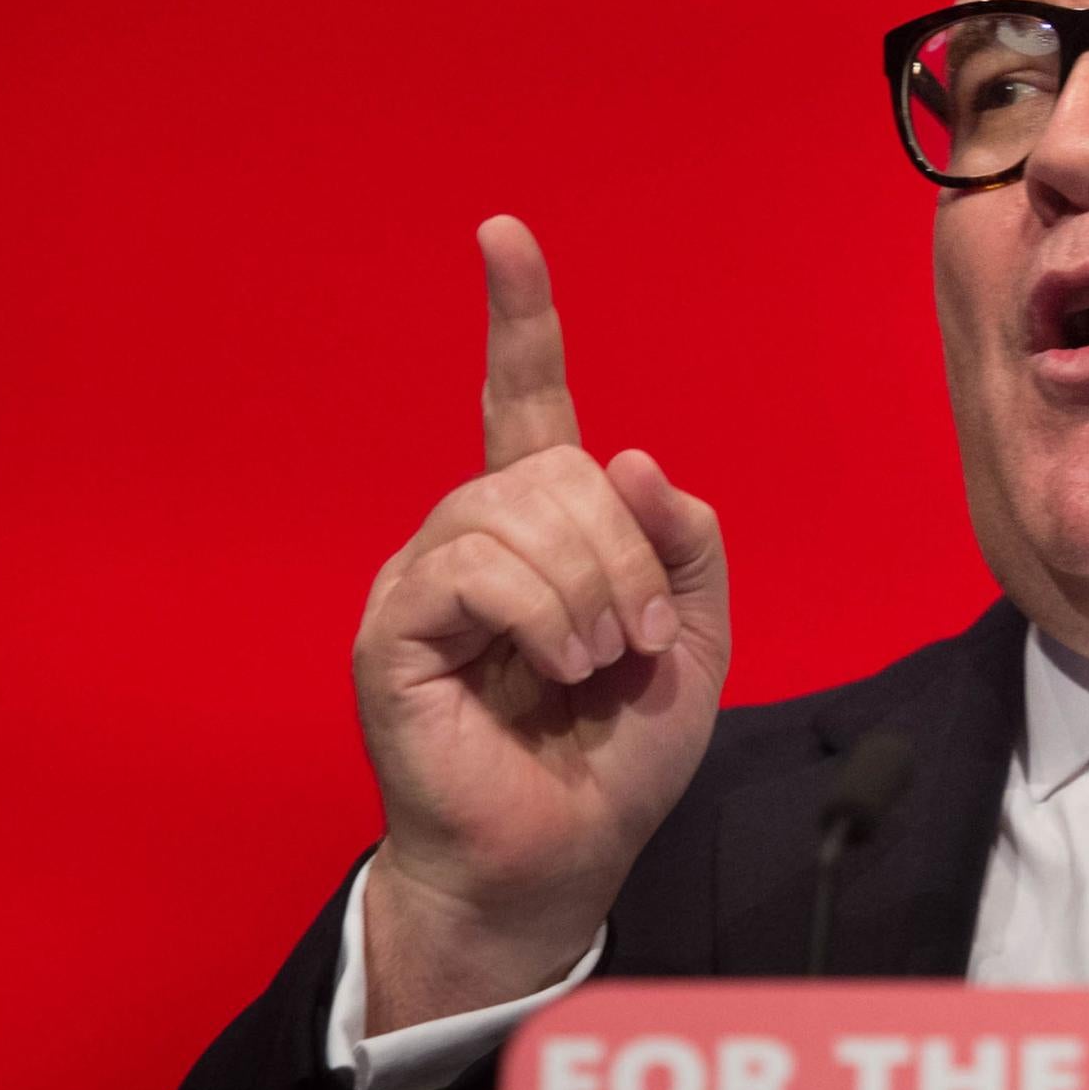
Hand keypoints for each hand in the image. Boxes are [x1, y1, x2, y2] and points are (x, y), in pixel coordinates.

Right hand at [351, 216, 729, 1032]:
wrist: (560, 855)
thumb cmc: (615, 755)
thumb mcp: (693, 638)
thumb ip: (682, 544)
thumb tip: (628, 457)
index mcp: (543, 528)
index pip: (525, 400)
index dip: (520, 318)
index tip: (503, 234)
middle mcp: (474, 534)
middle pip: (558, 465)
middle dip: (626, 552)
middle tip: (639, 642)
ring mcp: (426, 578)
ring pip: (519, 508)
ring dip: (592, 590)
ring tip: (601, 664)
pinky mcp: (394, 628)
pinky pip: (475, 567)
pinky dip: (543, 613)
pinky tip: (561, 666)